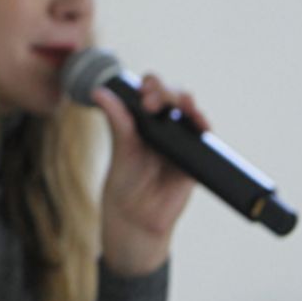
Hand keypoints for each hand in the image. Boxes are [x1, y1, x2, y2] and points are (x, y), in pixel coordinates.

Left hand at [93, 72, 204, 276]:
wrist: (138, 215)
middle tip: (152, 103)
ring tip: (182, 105)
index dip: (150, 85)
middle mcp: (163, 125)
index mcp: (141, 119)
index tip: (143, 92)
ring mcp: (181, 138)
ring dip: (188, 104)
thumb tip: (98, 91)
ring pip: (190, 112)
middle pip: (172, 96)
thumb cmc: (125, 180)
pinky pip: (203, 136)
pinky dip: (203, 126)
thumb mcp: (121, 148)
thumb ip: (117, 120)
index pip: (150, 92)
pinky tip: (200, 123)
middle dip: (166, 93)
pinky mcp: (196, 155)